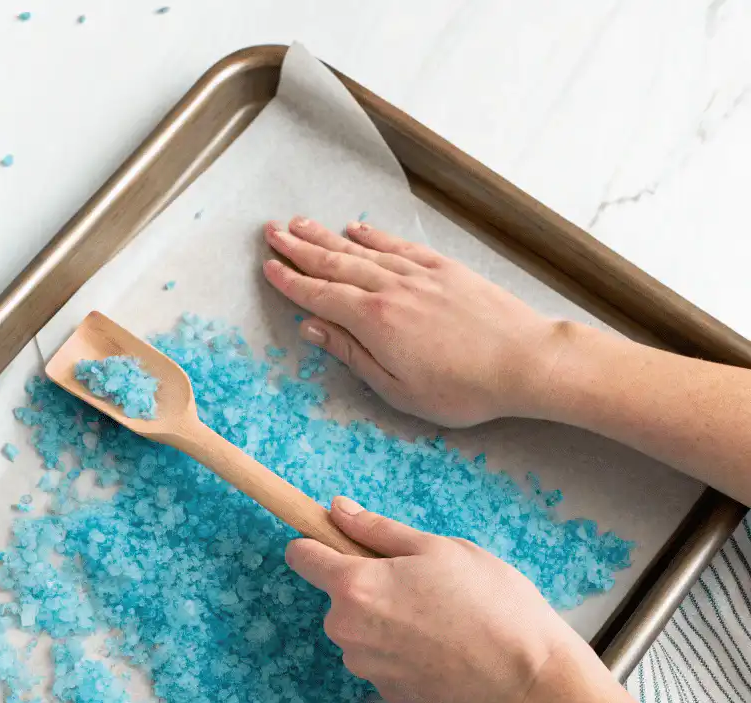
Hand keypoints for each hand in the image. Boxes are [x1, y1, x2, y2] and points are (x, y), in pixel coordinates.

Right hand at [262, 217, 564, 426]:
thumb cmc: (462, 388)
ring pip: (362, 250)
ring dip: (328, 237)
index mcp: (374, 321)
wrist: (524, 361)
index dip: (291, 281)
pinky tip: (357, 230)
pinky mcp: (445, 268)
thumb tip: (313, 328)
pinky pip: (398, 246)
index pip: (320, 295)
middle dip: (300, 248)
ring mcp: (419, 274)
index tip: (268, 267)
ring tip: (301, 224)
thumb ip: (351, 354)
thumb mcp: (396, 388)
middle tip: (272, 232)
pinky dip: (374, 237)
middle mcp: (391, 289)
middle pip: (335, 264)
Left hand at [288, 496, 587, 702]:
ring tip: (438, 617)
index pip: (301, 556)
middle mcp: (346, 629)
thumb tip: (336, 509)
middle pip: (338, 596)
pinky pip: (381, 659)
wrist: (524, 674)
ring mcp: (364, 665)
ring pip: (360, 629)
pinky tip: (441, 647)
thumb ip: (377, 530)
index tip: (338, 540)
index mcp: (354, 585)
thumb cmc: (488, 601)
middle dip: (368, 585)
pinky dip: (401, 651)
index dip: (317, 542)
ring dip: (385, 620)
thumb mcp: (436, 548)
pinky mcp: (386, 691)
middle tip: (420, 582)